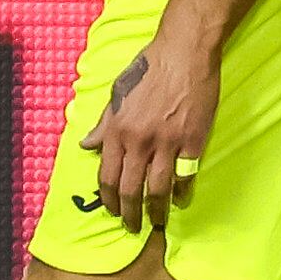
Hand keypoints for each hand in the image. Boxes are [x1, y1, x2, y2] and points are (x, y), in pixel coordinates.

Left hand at [87, 30, 218, 233]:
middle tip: (132, 227)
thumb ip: (103, 124)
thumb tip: (87, 146)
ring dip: (156, 210)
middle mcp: (140, 140)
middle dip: (129, 213)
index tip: (112, 211)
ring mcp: (168, 142)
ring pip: (158, 188)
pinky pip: (186, 175)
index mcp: (118, 130)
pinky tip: (181, 200)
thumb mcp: (117, 93)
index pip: (107, 175)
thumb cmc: (149, 68)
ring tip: (157, 222)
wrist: (185, 52)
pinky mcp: (194, 140)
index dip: (109, 198)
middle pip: (131, 189)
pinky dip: (183, 192)